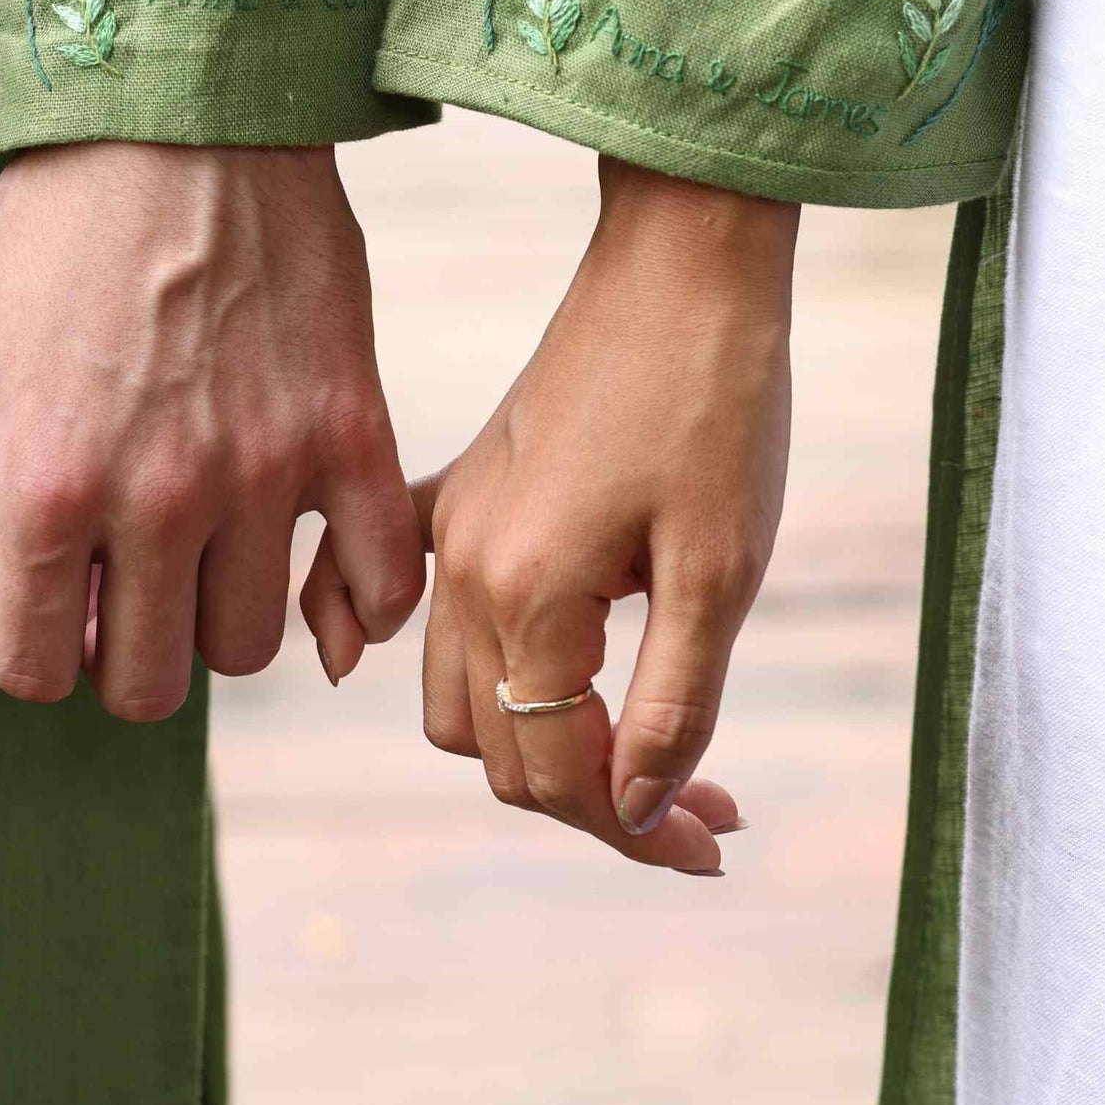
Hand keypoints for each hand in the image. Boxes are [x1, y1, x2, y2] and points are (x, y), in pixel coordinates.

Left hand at [0, 140, 423, 718]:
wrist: (189, 110)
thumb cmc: (56, 225)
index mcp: (48, 478)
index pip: (32, 666)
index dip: (29, 646)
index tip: (47, 596)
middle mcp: (160, 492)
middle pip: (148, 682)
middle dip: (119, 648)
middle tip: (121, 576)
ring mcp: (268, 468)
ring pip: (248, 647)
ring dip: (214, 618)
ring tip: (201, 546)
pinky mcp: (351, 431)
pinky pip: (379, 581)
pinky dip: (353, 608)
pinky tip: (315, 579)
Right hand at [304, 156, 796, 876]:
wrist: (686, 262)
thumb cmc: (717, 403)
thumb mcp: (720, 568)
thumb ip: (669, 701)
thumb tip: (633, 810)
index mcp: (525, 593)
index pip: (554, 772)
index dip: (636, 829)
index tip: (718, 842)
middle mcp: (463, 570)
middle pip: (500, 750)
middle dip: (597, 796)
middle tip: (708, 804)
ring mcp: (455, 523)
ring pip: (460, 693)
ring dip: (539, 740)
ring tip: (645, 752)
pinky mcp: (467, 483)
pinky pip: (395, 585)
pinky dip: (398, 643)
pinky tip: (384, 662)